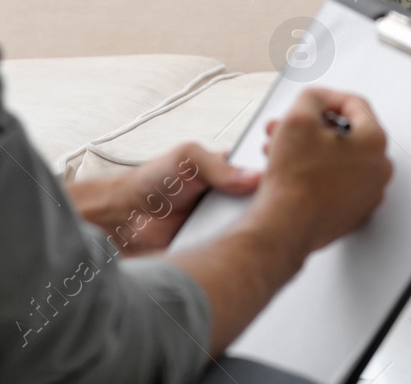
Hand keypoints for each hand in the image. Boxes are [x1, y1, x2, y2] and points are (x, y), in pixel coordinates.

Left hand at [69, 142, 261, 255]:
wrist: (125, 218)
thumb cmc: (152, 181)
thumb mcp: (187, 157)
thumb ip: (218, 165)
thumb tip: (252, 177)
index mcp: (232, 170)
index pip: (267, 170)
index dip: (278, 173)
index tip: (285, 176)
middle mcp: (235, 197)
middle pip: (269, 202)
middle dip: (273, 205)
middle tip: (270, 207)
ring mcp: (228, 224)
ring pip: (257, 229)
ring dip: (257, 230)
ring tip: (252, 227)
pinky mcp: (218, 248)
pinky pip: (238, 252)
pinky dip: (241, 251)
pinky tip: (239, 246)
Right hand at [247, 87, 393, 258]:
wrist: (285, 226)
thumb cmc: (295, 181)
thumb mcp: (298, 118)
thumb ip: (312, 98)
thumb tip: (316, 99)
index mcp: (375, 142)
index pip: (355, 105)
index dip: (326, 98)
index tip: (310, 101)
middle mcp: (379, 169)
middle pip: (346, 133)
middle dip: (312, 126)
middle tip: (290, 126)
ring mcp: (368, 193)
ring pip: (338, 157)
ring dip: (309, 147)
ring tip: (281, 147)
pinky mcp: (353, 211)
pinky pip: (337, 181)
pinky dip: (317, 171)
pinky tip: (292, 169)